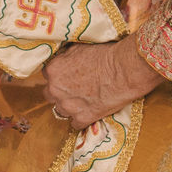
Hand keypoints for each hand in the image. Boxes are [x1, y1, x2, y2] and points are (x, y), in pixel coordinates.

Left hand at [42, 39, 161, 126]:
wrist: (125, 69)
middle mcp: (56, 89)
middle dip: (60, 93)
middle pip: (50, 95)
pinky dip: (83, 119)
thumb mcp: (79, 47)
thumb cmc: (105, 54)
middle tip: (76, 89)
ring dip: (70, 107)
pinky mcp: (82, 118)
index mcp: (53, 70)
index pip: (47, 76)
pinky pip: (76, 124)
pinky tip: (92, 111)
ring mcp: (68, 106)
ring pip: (61, 111)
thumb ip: (64, 56)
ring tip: (85, 101)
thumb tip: (61, 58)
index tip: (69, 77)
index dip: (59, 76)